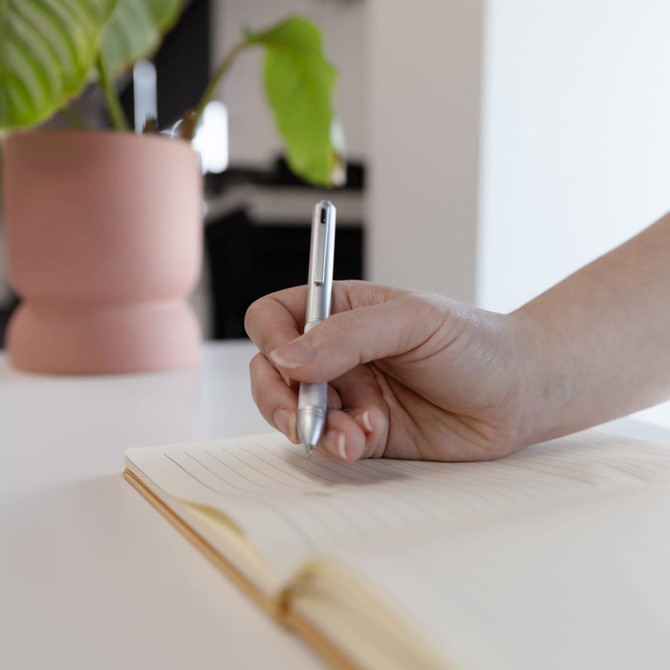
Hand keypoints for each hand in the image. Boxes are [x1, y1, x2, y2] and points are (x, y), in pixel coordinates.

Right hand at [245, 280, 537, 462]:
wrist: (519, 394)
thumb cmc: (475, 343)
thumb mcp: (414, 320)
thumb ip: (349, 334)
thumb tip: (287, 356)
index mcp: (342, 310)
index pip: (276, 317)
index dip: (271, 338)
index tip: (290, 362)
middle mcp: (337, 352)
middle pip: (272, 372)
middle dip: (280, 399)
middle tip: (302, 419)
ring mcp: (349, 394)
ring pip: (296, 413)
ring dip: (314, 428)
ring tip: (355, 432)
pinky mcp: (364, 432)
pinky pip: (329, 443)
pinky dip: (339, 445)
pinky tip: (369, 438)